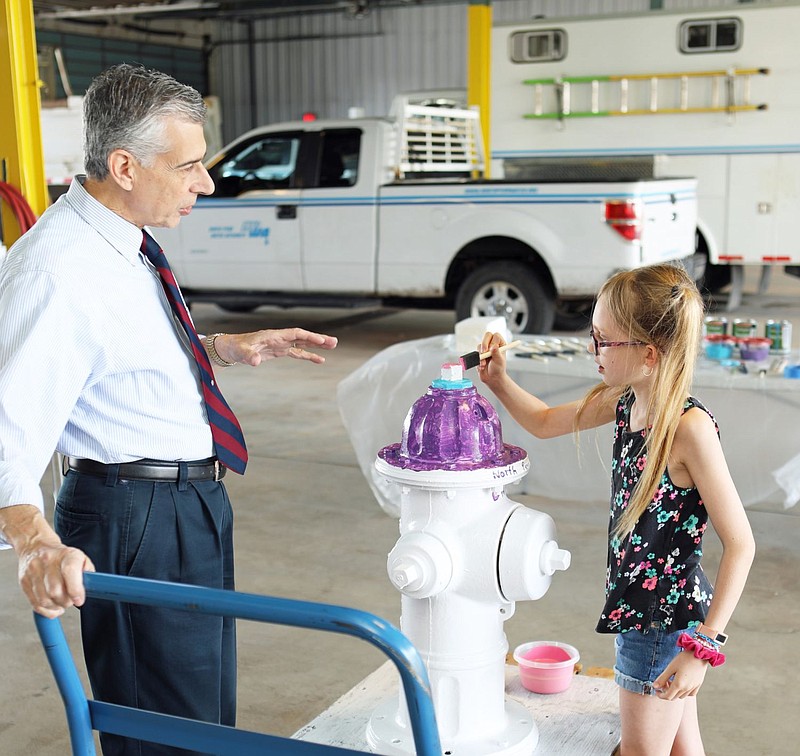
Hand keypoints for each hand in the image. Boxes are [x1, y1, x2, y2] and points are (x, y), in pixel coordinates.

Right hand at [19, 539, 94, 617]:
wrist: (36, 546)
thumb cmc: (61, 555)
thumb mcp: (80, 558)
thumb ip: (88, 572)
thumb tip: (92, 586)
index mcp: (66, 554)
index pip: (70, 572)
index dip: (75, 589)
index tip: (79, 600)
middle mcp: (47, 562)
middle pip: (55, 590)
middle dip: (66, 601)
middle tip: (71, 600)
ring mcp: (33, 572)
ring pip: (44, 600)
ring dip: (56, 606)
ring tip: (61, 603)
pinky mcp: (24, 582)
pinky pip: (35, 604)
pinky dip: (46, 610)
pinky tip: (53, 607)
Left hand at [217, 328, 337, 366]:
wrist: (230, 348)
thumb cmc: (235, 348)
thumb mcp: (241, 352)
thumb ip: (250, 356)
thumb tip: (257, 361)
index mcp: (273, 336)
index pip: (295, 334)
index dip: (309, 337)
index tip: (321, 341)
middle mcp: (279, 338)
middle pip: (303, 336)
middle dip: (318, 339)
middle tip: (334, 342)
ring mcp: (280, 345)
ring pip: (303, 343)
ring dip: (317, 345)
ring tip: (332, 347)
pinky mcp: (279, 351)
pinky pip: (297, 352)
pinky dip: (308, 355)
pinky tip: (319, 359)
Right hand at [476, 331, 508, 386]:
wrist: (492, 378)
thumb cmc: (498, 369)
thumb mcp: (499, 361)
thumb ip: (496, 353)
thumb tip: (494, 346)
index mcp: (500, 345)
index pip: (496, 336)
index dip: (493, 341)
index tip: (491, 349)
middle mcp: (493, 345)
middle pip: (487, 336)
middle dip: (484, 344)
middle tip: (484, 352)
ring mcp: (485, 349)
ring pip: (480, 345)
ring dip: (481, 355)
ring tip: (484, 363)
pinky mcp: (479, 354)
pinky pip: (475, 353)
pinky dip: (478, 360)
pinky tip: (482, 365)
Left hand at [653, 649, 708, 699]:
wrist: (699, 654)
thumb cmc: (684, 659)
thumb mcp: (671, 667)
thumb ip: (662, 678)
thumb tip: (654, 686)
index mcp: (679, 684)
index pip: (668, 696)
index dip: (660, 695)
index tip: (656, 690)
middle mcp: (687, 689)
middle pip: (674, 697)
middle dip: (666, 692)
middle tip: (663, 683)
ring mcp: (693, 687)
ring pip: (681, 696)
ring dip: (674, 692)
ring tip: (671, 680)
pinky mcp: (698, 684)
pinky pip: (690, 694)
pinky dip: (684, 692)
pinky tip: (681, 683)